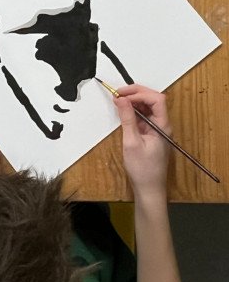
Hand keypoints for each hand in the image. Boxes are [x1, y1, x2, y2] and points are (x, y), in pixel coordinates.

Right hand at [114, 84, 170, 201]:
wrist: (149, 188)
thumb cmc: (142, 168)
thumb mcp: (132, 142)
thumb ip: (127, 119)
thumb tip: (121, 100)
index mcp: (162, 126)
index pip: (157, 100)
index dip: (139, 94)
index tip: (122, 96)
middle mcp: (162, 125)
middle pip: (153, 100)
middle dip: (136, 93)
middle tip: (117, 93)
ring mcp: (157, 129)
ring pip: (148, 107)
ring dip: (134, 101)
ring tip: (117, 100)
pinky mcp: (151, 133)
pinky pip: (144, 116)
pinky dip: (133, 111)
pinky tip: (122, 111)